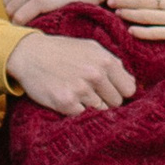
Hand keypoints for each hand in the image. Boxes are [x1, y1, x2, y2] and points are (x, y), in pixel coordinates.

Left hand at [1, 0, 144, 22]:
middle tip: (33, 23)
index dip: (16, 1)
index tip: (27, 11)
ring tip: (37, 26)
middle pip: (8, 1)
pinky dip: (26, 26)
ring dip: (21, 21)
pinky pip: (20, 19)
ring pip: (12, 12)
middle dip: (17, 12)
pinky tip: (39, 28)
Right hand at [7, 29, 136, 114]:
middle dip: (106, 99)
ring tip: (77, 93)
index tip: (110, 90)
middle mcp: (95, 75)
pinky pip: (83, 116)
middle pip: (116, 102)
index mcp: (105, 60)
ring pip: (100, 110)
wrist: (30, 54)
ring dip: (90, 106)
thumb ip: (112, 64)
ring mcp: (81, 90)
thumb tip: (133, 84)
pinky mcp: (66, 103)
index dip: (120, 91)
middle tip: (90, 91)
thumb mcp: (91, 48)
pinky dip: (77, 111)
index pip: (129, 89)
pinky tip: (68, 99)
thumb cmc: (63, 51)